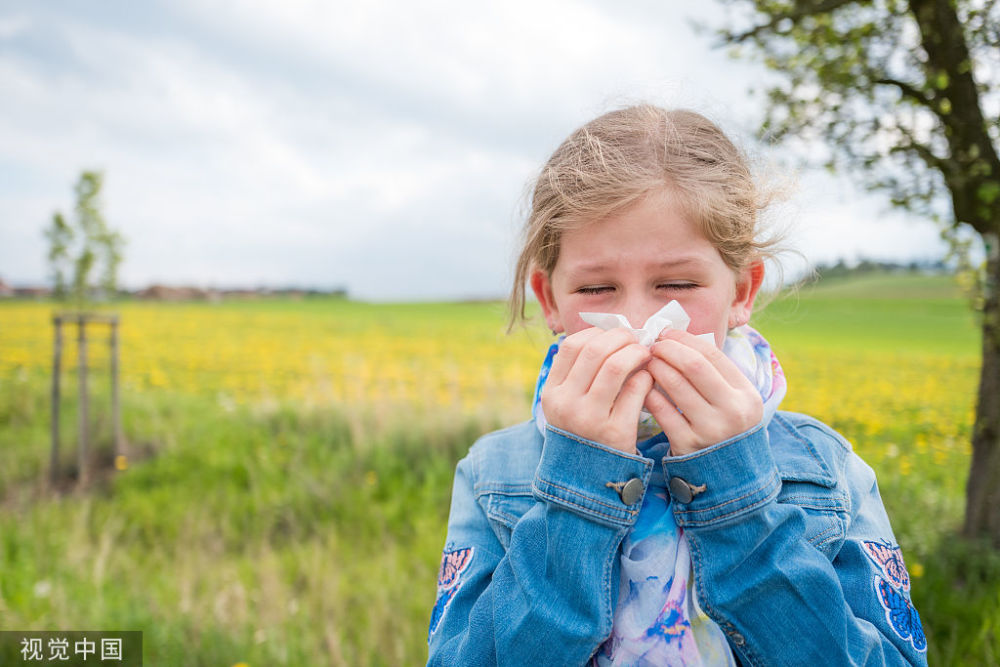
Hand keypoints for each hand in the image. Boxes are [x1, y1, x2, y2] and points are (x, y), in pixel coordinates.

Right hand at [541, 327, 653, 453]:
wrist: (587, 480)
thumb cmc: (582, 432)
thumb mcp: (566, 405)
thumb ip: (578, 374)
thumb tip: (606, 336)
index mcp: (552, 393)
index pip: (571, 346)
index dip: (597, 333)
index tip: (614, 335)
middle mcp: (566, 404)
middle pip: (595, 351)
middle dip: (621, 338)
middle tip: (636, 339)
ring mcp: (590, 419)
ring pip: (615, 366)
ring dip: (635, 353)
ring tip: (645, 354)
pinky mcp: (615, 433)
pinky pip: (636, 390)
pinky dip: (646, 377)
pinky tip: (649, 379)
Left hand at [644, 329, 761, 456]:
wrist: (730, 476)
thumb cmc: (726, 427)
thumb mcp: (734, 401)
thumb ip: (715, 373)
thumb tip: (679, 338)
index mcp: (747, 395)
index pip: (712, 354)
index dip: (685, 339)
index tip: (666, 333)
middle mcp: (732, 411)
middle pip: (693, 366)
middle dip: (668, 350)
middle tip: (653, 345)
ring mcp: (710, 430)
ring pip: (675, 385)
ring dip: (656, 368)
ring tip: (647, 363)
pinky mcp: (688, 445)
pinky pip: (662, 411)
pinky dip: (649, 393)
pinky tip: (643, 387)